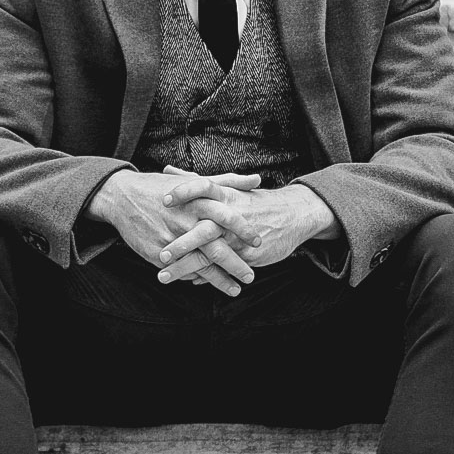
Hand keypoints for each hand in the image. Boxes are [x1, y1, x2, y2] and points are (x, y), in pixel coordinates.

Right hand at [86, 170, 261, 296]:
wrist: (123, 196)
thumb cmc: (161, 187)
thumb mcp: (194, 181)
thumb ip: (227, 181)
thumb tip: (257, 179)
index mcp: (196, 202)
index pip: (227, 217)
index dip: (244, 231)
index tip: (259, 242)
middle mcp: (185, 222)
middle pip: (216, 248)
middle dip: (236, 264)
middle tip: (251, 276)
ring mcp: (171, 240)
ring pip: (200, 265)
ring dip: (219, 280)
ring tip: (235, 289)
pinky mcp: (157, 254)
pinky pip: (181, 270)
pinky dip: (195, 278)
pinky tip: (207, 284)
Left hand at [157, 179, 340, 283]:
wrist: (293, 214)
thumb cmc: (253, 200)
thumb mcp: (226, 186)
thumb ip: (193, 180)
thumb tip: (166, 171)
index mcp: (226, 195)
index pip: (203, 186)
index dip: (184, 192)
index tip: (164, 200)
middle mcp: (231, 215)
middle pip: (204, 228)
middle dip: (181, 243)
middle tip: (160, 254)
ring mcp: (238, 237)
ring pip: (210, 254)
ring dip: (186, 266)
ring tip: (163, 276)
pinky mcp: (247, 254)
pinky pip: (223, 267)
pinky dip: (207, 275)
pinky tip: (190, 282)